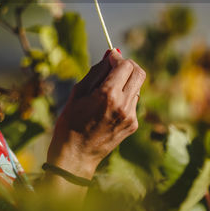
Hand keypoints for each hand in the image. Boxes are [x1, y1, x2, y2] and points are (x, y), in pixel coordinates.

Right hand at [46, 48, 146, 175]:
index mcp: (108, 95)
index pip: (125, 65)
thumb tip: (111, 53)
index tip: (109, 58)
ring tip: (106, 91)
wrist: (75, 157)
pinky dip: (124, 98)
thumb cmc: (70, 123)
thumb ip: (97, 71)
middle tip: (114, 68)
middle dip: (128, 66)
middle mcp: (124, 105)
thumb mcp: (78, 92)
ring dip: (125, 83)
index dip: (117, 58)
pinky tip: (108, 107)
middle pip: (139, 73)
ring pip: (137, 88)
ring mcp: (131, 117)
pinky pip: (133, 103)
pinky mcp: (132, 125)